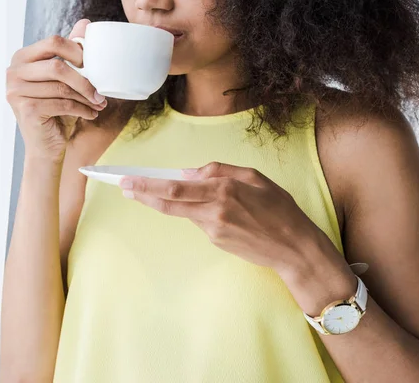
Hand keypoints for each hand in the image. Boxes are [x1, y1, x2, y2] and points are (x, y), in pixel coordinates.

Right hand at [6, 19, 107, 163]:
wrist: (46, 146)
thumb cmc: (56, 111)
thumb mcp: (65, 79)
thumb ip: (71, 52)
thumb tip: (85, 22)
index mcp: (21, 58)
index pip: (53, 42)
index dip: (77, 52)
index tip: (93, 66)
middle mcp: (13, 72)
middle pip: (58, 65)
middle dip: (85, 79)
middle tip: (101, 92)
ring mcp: (16, 91)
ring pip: (62, 87)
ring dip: (86, 97)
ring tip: (99, 104)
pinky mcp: (26, 109)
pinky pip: (62, 103)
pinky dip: (82, 110)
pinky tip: (91, 115)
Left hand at [118, 162, 328, 273]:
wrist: (294, 248)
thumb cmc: (279, 209)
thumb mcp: (255, 177)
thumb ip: (219, 171)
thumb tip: (188, 172)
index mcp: (223, 190)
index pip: (175, 186)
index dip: (148, 184)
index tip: (128, 181)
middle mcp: (213, 211)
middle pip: (169, 202)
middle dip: (143, 194)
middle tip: (124, 188)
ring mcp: (212, 230)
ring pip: (184, 211)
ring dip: (175, 202)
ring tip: (178, 195)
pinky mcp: (215, 242)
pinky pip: (200, 221)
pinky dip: (200, 212)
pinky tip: (225, 213)